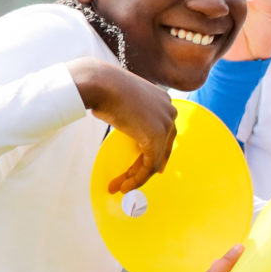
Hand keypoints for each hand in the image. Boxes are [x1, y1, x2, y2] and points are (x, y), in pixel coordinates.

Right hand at [75, 60, 176, 193]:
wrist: (101, 84)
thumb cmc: (104, 88)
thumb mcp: (123, 99)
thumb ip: (131, 112)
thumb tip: (125, 122)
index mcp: (163, 99)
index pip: (165, 130)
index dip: (158, 150)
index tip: (150, 166)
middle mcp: (169, 111)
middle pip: (163, 145)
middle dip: (149, 166)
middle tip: (135, 180)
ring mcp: (165, 124)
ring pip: (154, 159)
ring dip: (137, 176)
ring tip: (121, 187)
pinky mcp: (156, 139)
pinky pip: (149, 166)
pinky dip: (137, 179)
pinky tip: (125, 186)